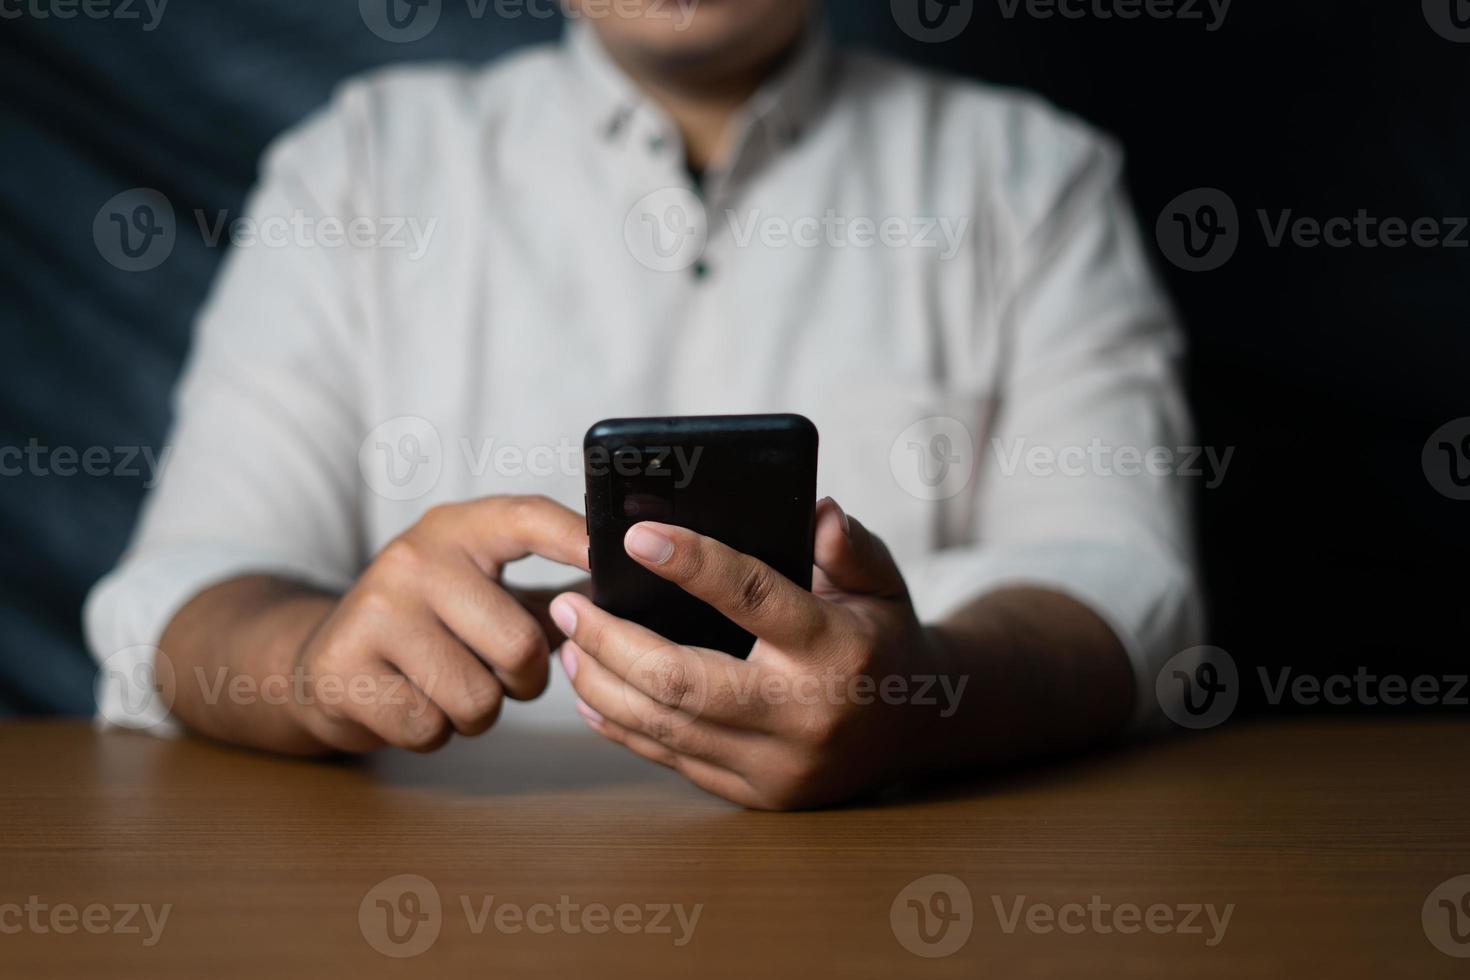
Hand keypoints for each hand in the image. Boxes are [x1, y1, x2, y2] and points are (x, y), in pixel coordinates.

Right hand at [289, 495, 587, 752]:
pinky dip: (432, 732)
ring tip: (448, 684)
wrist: (327, 662)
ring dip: (477, 712)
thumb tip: (636, 596)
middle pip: (520, 644)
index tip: (616, 556)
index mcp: (460, 530)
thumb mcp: (489, 592)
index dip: (576, 537)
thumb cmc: (434, 628)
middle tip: (493, 670)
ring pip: (477, 697)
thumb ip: (558, 591)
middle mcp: (414, 558)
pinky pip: (428, 728)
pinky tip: (411, 702)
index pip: (527, 518)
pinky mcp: (344, 667)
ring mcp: (375, 610)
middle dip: (522, 679)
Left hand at [550, 498, 954, 809]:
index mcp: (835, 648)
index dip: (692, 563)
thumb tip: (817, 512)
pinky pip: (673, 759)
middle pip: (681, 680)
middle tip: (569, 605)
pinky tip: (593, 694)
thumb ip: (850, 547)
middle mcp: (803, 713)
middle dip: (611, 641)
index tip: (636, 537)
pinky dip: (623, 726)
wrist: (917, 730)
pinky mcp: (756, 794)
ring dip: (603, 684)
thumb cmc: (885, 638)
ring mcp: (776, 764)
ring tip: (568, 643)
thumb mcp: (884, 582)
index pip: (752, 598)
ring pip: (665, 726)